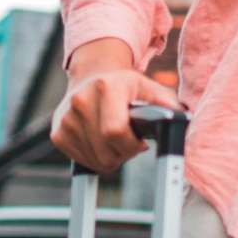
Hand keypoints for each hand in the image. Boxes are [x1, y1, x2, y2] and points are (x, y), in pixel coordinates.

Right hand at [50, 38, 183, 174]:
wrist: (92, 76)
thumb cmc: (126, 87)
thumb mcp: (148, 87)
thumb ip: (165, 102)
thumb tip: (179, 116)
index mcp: (105, 87)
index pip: (115, 132)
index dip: (132, 145)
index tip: (140, 143)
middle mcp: (80, 101)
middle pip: (106, 152)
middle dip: (124, 154)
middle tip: (130, 142)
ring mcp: (66, 118)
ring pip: (95, 160)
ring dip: (111, 157)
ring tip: (116, 140)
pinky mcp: (57, 133)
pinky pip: (82, 160)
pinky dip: (96, 158)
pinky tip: (101, 142)